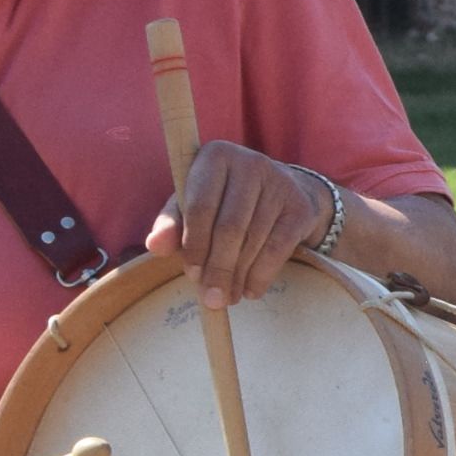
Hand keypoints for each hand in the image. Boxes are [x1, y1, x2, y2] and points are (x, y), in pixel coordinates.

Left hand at [147, 141, 332, 307]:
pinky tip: (250, 290)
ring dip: (238, 277)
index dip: (194, 244)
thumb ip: (171, 224)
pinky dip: (262, 275)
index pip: (200, 206)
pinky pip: (278, 249)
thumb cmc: (225, 199)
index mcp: (215, 156)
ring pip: (254, 241)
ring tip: (227, 297)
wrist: (284, 191)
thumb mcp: (192, 204)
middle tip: (211, 299)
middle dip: (218, 268)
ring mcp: (280, 183)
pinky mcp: (300, 206)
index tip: (191, 274)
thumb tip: (155, 246)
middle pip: (230, 227)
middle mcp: (250, 163)